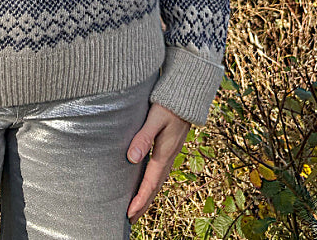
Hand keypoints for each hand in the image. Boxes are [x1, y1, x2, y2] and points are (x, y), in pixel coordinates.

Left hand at [125, 103, 189, 224]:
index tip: (129, 214)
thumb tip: (131, 159)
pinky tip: (146, 184)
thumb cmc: (168, 104)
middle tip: (130, 220)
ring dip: (148, 196)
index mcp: (164, 153)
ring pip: (158, 181)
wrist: (187, 95)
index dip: (140, 200)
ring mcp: (170, 154)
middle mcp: (168, 157)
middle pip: (155, 187)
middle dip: (143, 204)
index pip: (150, 183)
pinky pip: (160, 172)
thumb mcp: (154, 118)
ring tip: (137, 208)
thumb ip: (143, 137)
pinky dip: (152, 184)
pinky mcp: (169, 148)